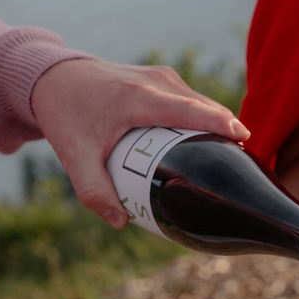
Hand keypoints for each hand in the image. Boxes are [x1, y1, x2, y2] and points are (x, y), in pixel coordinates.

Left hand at [29, 58, 247, 228]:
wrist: (55, 77)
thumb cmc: (66, 115)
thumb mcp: (74, 156)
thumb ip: (94, 190)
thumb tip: (121, 222)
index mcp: (138, 98)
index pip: (189, 109)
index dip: (219, 122)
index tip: (243, 139)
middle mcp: (156, 82)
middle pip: (204, 106)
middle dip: (227, 131)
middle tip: (241, 166)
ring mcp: (162, 76)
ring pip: (202, 102)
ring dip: (217, 125)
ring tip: (230, 158)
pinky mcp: (162, 78)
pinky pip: (193, 99)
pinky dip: (205, 118)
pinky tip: (209, 144)